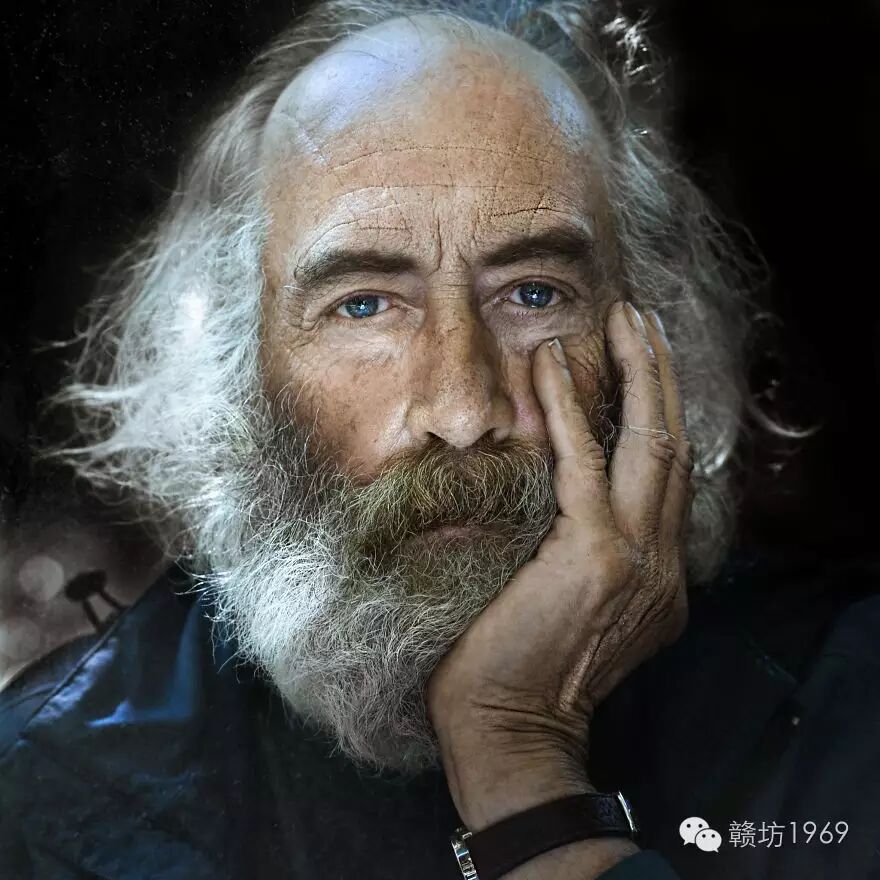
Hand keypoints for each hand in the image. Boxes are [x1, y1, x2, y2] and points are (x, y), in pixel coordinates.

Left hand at [427, 301, 692, 829]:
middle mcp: (662, 563)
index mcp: (656, 576)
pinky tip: (551, 364)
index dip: (657, 415)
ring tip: (622, 321)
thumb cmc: (516, 668)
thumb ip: (584, 556)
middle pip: (672, 447)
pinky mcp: (595, 553)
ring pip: (649, 444)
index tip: (641, 366)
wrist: (506, 729)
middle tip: (640, 321)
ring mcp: (637, 559)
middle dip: (660, 377)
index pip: (665, 478)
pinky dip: (569, 408)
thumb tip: (557, 504)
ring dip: (637, 374)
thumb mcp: (568, 607)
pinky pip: (584, 462)